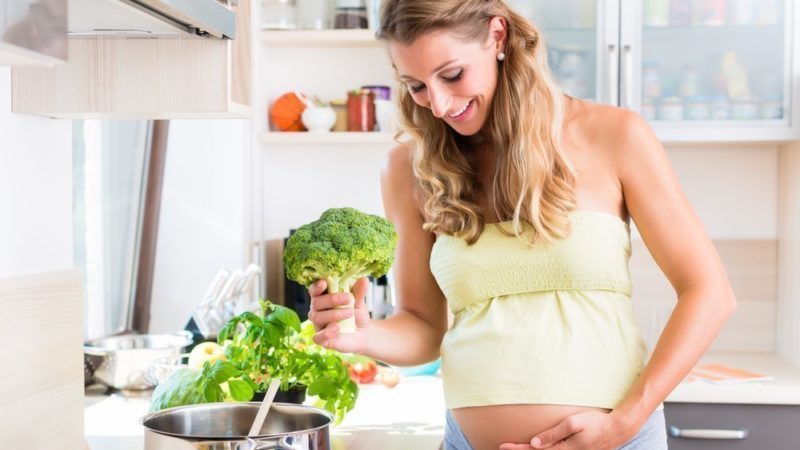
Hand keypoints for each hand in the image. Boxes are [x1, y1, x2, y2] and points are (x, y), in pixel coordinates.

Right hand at [307, 277, 370, 353]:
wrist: (363, 333)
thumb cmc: (356, 314)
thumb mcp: (359, 301)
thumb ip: (359, 292)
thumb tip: (364, 280)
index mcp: (322, 298)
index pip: (314, 290)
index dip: (317, 286)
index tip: (324, 282)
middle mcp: (317, 311)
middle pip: (316, 302)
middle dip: (332, 299)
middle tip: (349, 298)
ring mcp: (318, 325)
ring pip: (317, 317)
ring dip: (334, 314)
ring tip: (350, 313)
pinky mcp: (322, 339)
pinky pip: (318, 337)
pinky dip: (326, 332)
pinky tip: (337, 328)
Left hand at [498, 410, 632, 449]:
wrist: (617, 429)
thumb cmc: (595, 423)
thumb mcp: (573, 424)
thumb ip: (553, 434)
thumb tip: (534, 443)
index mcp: (563, 449)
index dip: (518, 449)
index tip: (503, 446)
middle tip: (503, 446)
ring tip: (517, 447)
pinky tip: (538, 448)